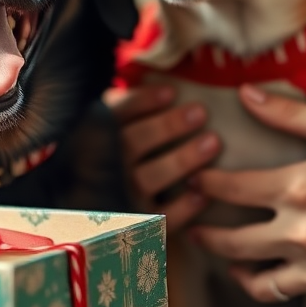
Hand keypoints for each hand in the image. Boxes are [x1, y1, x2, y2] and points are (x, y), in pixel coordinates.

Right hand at [103, 85, 219, 229]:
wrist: (96, 230)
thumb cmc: (113, 167)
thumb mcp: (107, 135)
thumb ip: (120, 110)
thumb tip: (149, 76)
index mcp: (91, 142)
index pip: (112, 116)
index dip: (141, 102)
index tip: (171, 91)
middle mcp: (100, 170)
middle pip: (132, 144)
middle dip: (167, 126)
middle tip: (200, 112)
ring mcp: (118, 200)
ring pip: (148, 179)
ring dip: (182, 160)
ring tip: (214, 142)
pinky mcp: (137, 230)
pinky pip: (160, 220)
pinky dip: (183, 207)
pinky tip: (204, 193)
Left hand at [189, 86, 305, 301]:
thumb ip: (288, 113)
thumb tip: (245, 94)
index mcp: (298, 185)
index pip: (230, 188)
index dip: (203, 183)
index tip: (191, 178)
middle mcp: (299, 229)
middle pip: (230, 238)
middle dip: (200, 227)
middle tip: (185, 217)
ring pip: (250, 273)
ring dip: (223, 260)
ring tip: (209, 246)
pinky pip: (280, 292)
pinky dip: (258, 284)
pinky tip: (249, 272)